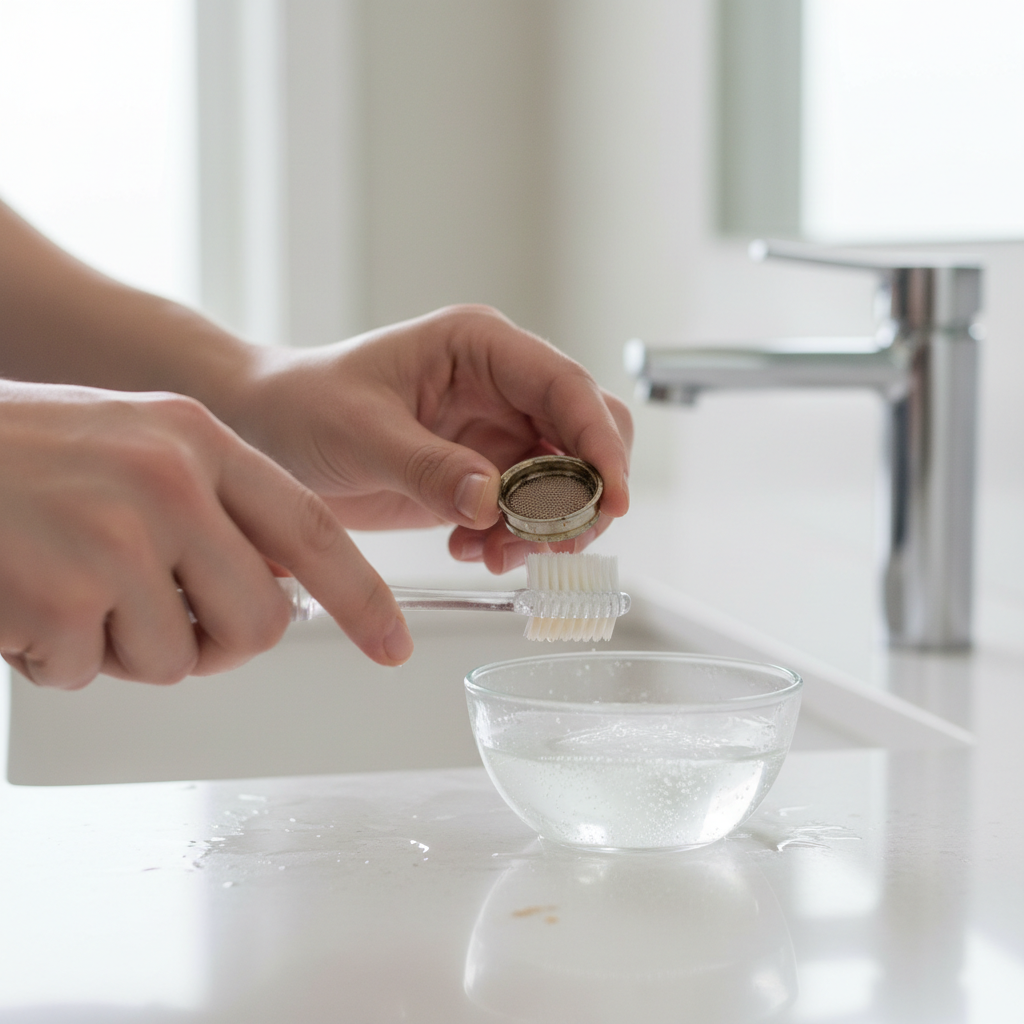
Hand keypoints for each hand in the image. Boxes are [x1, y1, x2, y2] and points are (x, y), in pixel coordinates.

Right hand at [0, 381, 411, 688]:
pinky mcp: (61, 593)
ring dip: (124, 648)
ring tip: (68, 592)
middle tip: (160, 624)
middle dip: (218, 644)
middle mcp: (172, 480)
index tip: (392, 647)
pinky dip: (58, 657)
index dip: (362, 597)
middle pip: (259, 621)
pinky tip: (23, 603)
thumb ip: (214, 506)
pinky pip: (94, 673)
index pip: (312, 531)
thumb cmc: (23, 455)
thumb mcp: (134, 445)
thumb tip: (279, 590)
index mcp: (200, 440)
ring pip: (179, 659)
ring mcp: (117, 535)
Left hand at [223, 306, 632, 572]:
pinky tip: (473, 549)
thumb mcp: (359, 432)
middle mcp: (501, 386)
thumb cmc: (302, 406)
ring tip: (495, 554)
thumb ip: (427, 466)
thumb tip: (492, 501)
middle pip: (587, 435)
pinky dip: (517, 539)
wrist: (267, 433)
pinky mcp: (483, 474)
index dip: (599, 443)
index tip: (611, 498)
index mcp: (480, 347)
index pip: (566, 387)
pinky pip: (529, 512)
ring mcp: (496, 432)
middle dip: (582, 494)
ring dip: (548, 527)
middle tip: (552, 542)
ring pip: (565, 482)